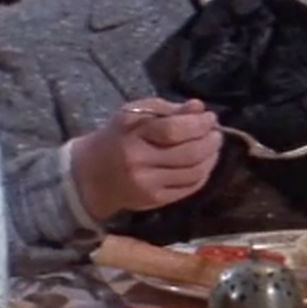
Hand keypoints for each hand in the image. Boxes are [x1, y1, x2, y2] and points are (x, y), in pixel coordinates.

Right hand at [72, 99, 221, 219]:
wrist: (90, 175)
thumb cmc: (117, 138)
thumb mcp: (134, 115)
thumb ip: (167, 109)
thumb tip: (199, 107)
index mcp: (132, 138)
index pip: (174, 131)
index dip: (199, 124)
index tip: (210, 117)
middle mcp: (139, 164)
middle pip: (189, 153)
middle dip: (211, 141)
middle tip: (216, 133)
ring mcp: (148, 185)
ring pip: (194, 172)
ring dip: (211, 158)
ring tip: (213, 146)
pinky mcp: (155, 200)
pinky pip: (190, 187)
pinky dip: (203, 173)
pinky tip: (204, 163)